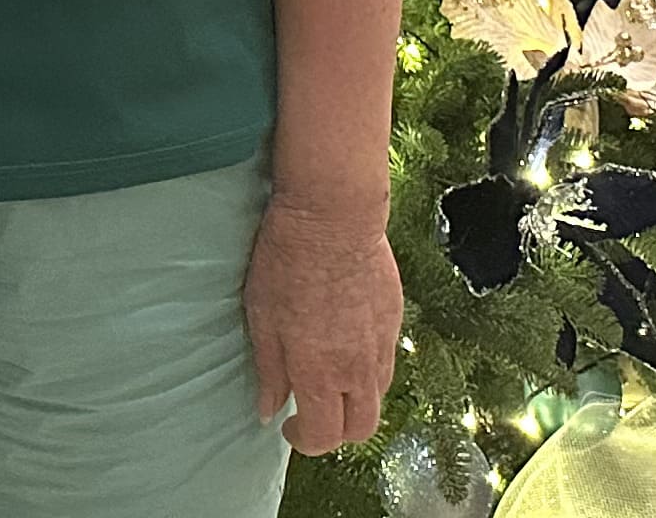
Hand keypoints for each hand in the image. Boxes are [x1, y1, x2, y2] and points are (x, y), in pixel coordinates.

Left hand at [244, 186, 400, 455]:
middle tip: (311, 411)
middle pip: (361, 428)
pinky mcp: (394, 319)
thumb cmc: (287, 262)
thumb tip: (269, 410)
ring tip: (329, 379)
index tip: (288, 426)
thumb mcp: (261, 317)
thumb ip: (269, 371)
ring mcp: (381, 345)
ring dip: (354, 401)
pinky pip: (386, 362)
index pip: (323, 437)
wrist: (334, 215)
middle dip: (336, 432)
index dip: (303, 441)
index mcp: (320, 373)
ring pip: (378, 397)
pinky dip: (368, 370)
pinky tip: (347, 346)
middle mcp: (356, 369)